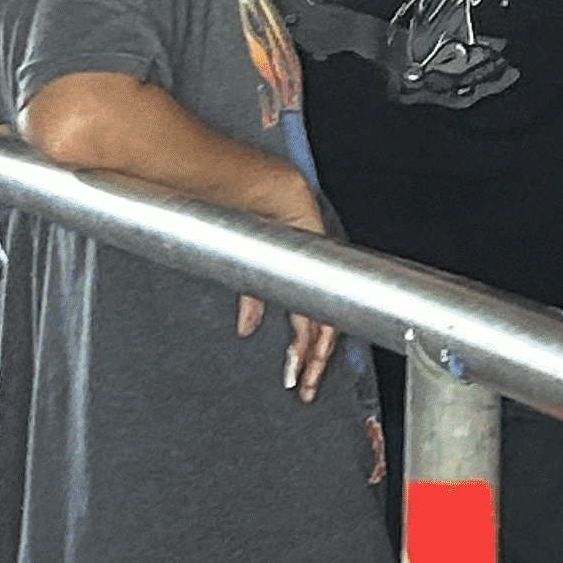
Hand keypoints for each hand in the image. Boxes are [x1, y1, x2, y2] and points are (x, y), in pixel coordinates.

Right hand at [223, 155, 335, 393]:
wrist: (238, 177)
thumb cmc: (239, 210)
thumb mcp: (242, 264)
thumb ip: (251, 296)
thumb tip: (248, 328)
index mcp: (303, 268)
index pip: (314, 313)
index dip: (313, 344)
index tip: (302, 372)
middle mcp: (315, 263)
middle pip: (324, 317)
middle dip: (314, 356)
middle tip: (305, 385)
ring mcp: (316, 253)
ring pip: (325, 309)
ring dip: (313, 346)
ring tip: (302, 372)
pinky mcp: (313, 238)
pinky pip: (317, 289)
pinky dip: (310, 318)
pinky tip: (303, 341)